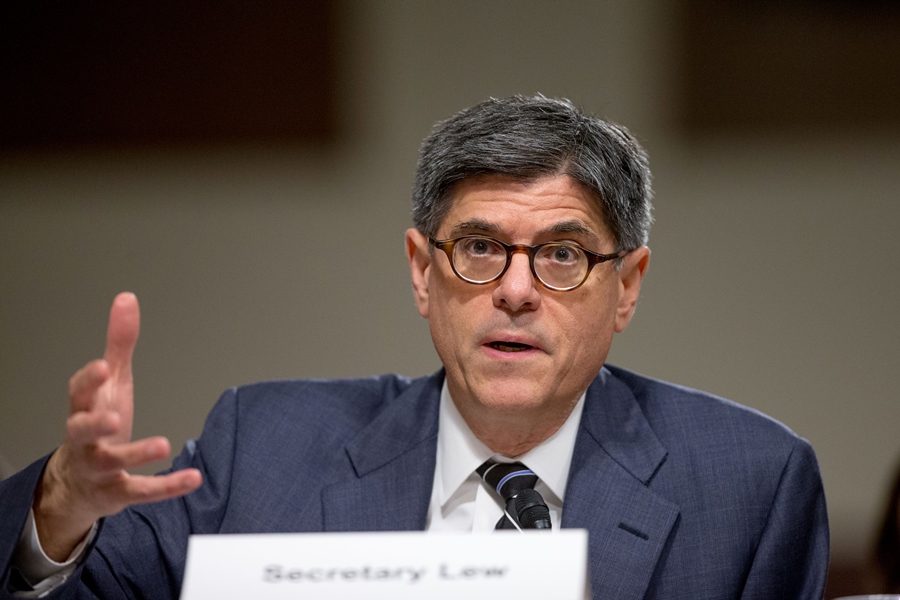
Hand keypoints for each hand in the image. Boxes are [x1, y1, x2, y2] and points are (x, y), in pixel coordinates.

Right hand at [34, 293, 201, 560]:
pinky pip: (142, 490)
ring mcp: (101, 468)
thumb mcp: (109, 384)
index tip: (103, 366)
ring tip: (163, 443)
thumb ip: (118, 344)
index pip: (78, 393)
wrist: (77, 486)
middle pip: (81, 430)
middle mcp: (86, 440)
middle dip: (94, 423)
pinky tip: (193, 478)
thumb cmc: (97, 426)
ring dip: (135, 453)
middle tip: (113, 417)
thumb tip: (126, 298)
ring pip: (113, 462)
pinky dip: (167, 486)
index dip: (89, 381)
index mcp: (85, 409)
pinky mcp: (118, 492)